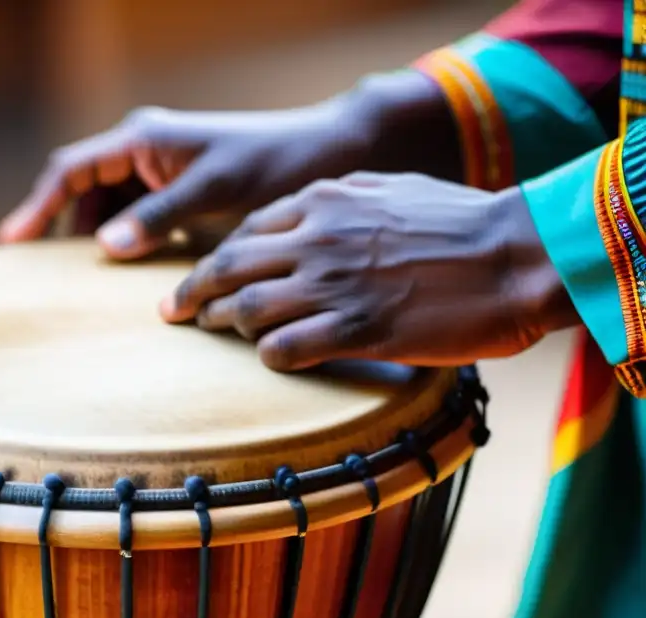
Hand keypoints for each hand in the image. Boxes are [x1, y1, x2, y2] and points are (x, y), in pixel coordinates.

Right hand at [0, 72, 454, 259]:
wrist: (327, 155)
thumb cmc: (274, 165)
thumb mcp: (216, 191)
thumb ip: (160, 216)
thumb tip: (102, 245)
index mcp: (143, 139)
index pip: (72, 170)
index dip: (38, 205)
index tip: (11, 244)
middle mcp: (144, 152)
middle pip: (82, 193)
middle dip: (60, 230)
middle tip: (36, 279)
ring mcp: (161, 176)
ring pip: (107, 211)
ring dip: (92, 242)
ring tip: (73, 287)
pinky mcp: (179, 198)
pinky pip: (135, 223)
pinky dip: (124, 248)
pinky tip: (120, 280)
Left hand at [161, 173, 578, 369]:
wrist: (518, 255)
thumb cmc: (461, 222)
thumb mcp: (391, 188)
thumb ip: (340, 197)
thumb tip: (304, 210)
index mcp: (325, 202)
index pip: (245, 232)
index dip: (215, 257)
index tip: (200, 275)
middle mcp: (318, 241)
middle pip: (229, 267)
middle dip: (192, 290)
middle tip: (170, 311)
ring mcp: (335, 287)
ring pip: (248, 308)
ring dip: (223, 322)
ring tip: (211, 332)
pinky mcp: (357, 331)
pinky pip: (286, 348)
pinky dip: (268, 354)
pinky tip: (267, 358)